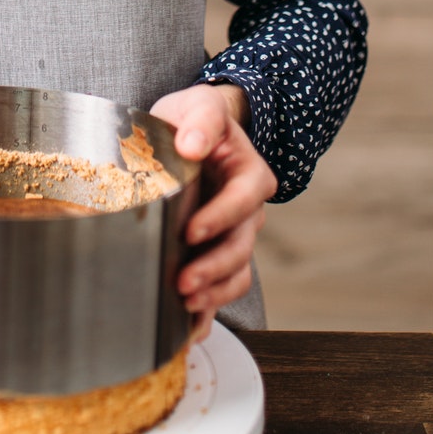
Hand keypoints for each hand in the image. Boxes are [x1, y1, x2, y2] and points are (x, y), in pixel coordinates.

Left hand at [149, 82, 276, 341]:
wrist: (192, 134)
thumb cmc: (195, 119)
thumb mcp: (200, 106)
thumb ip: (201, 120)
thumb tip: (194, 144)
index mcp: (249, 174)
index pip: (243, 199)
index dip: (221, 217)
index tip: (191, 231)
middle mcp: (247, 211)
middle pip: (241, 245)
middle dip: (214, 268)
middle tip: (183, 283)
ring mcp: (234, 235)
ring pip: (237, 273)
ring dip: (214, 293)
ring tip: (185, 305)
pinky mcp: (216, 254)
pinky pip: (222, 287)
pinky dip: (209, 310)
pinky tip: (190, 328)